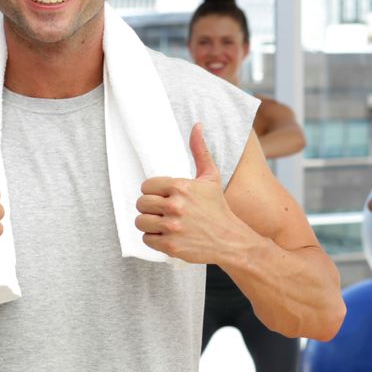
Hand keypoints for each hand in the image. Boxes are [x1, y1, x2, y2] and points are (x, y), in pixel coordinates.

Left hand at [135, 123, 246, 262]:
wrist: (230, 240)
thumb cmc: (218, 207)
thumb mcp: (211, 177)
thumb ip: (200, 151)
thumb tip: (196, 125)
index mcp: (181, 187)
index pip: (146, 186)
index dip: (153, 192)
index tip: (164, 197)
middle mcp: (175, 206)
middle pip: (141, 204)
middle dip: (150, 207)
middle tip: (163, 211)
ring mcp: (173, 227)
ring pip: (141, 222)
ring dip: (149, 223)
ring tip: (163, 223)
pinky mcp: (171, 246)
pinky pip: (147, 239)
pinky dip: (155, 239)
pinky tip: (168, 235)